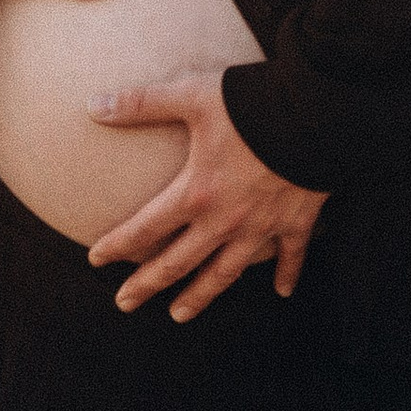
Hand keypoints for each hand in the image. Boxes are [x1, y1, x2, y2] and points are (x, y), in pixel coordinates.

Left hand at [84, 71, 326, 319]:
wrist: (316, 112)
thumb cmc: (252, 103)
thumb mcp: (192, 96)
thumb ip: (142, 103)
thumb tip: (93, 105)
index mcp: (196, 193)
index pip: (145, 228)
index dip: (117, 245)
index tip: (96, 258)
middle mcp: (225, 220)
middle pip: (178, 263)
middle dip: (148, 285)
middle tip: (125, 303)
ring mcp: (263, 226)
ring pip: (225, 273)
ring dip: (200, 295)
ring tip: (179, 314)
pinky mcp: (297, 221)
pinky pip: (290, 255)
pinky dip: (286, 274)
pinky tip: (282, 292)